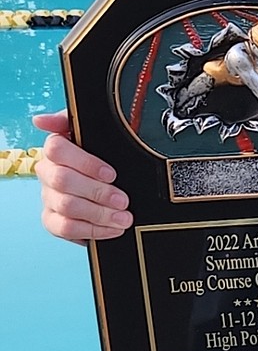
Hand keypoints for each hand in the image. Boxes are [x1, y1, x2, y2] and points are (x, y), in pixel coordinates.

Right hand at [32, 110, 132, 244]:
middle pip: (63, 182)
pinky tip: (112, 228)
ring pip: (67, 207)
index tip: (111, 173)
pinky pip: (66, 228)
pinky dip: (92, 230)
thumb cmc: (101, 153)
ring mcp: (49, 197)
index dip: (86, 163)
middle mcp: (47, 172)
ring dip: (99, 214)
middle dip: (98, 192)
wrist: (110, 181)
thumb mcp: (96, 132)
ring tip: (123, 217)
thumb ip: (70, 120)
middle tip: (123, 200)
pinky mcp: (52, 220)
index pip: (56, 149)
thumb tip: (41, 120)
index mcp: (56, 149)